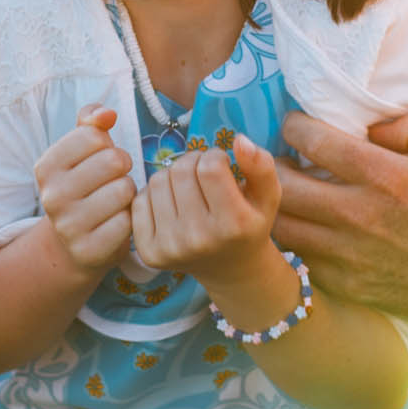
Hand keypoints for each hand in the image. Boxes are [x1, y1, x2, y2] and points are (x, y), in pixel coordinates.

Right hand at [34, 105, 135, 275]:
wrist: (76, 243)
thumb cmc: (85, 186)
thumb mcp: (82, 151)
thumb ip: (91, 122)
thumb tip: (107, 113)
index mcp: (46, 167)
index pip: (93, 135)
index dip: (107, 144)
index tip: (101, 159)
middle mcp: (51, 197)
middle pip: (113, 160)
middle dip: (122, 168)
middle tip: (114, 180)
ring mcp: (69, 226)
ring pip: (124, 189)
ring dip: (129, 193)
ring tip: (116, 201)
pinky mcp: (90, 250)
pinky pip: (129, 221)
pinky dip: (131, 219)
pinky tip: (117, 222)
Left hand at [131, 134, 278, 286]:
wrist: (231, 268)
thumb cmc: (249, 224)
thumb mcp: (267, 196)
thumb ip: (261, 165)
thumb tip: (239, 140)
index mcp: (233, 225)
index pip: (210, 167)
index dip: (216, 156)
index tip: (222, 164)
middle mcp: (200, 239)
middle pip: (181, 171)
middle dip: (193, 162)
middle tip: (204, 173)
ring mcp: (171, 248)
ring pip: (158, 180)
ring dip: (173, 175)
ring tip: (190, 187)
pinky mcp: (148, 251)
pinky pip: (139, 200)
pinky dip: (155, 194)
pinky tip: (173, 204)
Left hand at [272, 110, 407, 326]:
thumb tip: (366, 124)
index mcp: (387, 178)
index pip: (315, 141)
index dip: (295, 125)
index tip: (294, 124)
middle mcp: (360, 216)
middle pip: (284, 184)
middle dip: (269, 164)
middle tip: (275, 156)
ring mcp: (349, 255)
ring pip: (282, 225)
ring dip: (272, 203)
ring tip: (280, 191)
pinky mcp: (347, 285)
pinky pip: (299, 258)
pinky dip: (293, 239)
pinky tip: (302, 226)